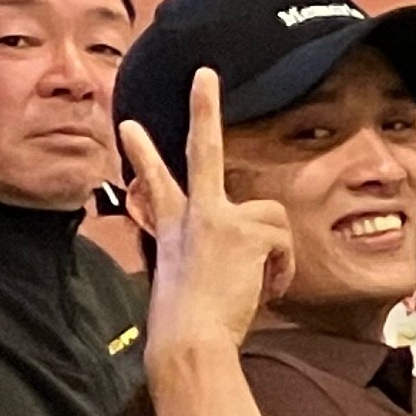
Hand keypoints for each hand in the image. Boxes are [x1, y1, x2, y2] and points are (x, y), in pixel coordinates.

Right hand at [119, 70, 296, 356]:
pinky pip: (284, 241)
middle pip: (202, 150)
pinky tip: (263, 289)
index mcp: (173, 229)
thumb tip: (246, 259)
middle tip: (204, 73)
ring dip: (277, 252)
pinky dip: (283, 269)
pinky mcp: (243, 229)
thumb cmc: (191, 326)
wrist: (189, 342)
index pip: (157, 182)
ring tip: (257, 283)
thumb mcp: (190, 282)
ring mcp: (217, 217)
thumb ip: (212, 257)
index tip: (131, 122)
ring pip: (273, 217)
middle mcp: (192, 215)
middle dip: (202, 108)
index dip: (143, 152)